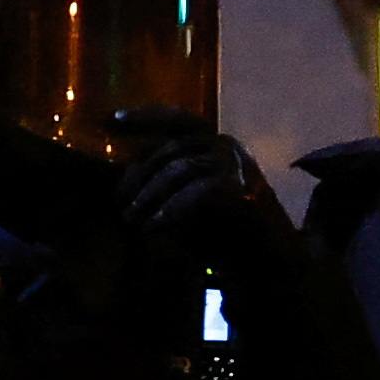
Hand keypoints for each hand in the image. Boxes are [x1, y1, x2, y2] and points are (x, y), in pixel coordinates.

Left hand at [116, 130, 301, 278]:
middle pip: (171, 149)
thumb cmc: (226, 233)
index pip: (177, 120)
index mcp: (217, 143)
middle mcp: (228, 146)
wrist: (267, 261)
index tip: (112, 122)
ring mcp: (237, 165)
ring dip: (149, 195)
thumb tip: (127, 177)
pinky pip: (195, 193)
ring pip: (179, 169)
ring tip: (131, 219)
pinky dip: (169, 211)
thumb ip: (163, 184)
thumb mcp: (186, 201)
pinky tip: (153, 227)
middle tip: (120, 204)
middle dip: (140, 177)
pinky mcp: (240, 188)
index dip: (144, 118)